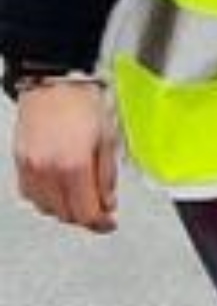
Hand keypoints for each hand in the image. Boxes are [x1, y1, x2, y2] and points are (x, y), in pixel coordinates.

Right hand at [12, 81, 117, 232]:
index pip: (86, 213)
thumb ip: (107, 180)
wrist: (54, 81)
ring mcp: (30, 165)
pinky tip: (59, 190)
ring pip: (46, 207)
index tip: (108, 223)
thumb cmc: (82, 105)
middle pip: (66, 214)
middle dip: (85, 217)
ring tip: (79, 199)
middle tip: (98, 211)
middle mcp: (47, 169)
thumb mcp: (108, 144)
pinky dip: (45, 198)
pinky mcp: (19, 159)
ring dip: (65, 209)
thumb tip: (107, 204)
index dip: (100, 223)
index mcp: (73, 166)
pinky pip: (30, 193)